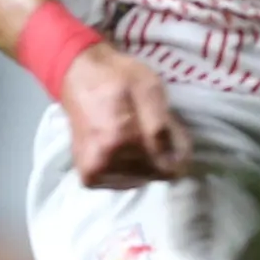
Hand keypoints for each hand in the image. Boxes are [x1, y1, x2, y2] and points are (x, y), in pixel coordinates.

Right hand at [61, 45, 194, 189]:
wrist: (79, 76)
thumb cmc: (118, 78)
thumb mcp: (151, 89)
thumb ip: (165, 126)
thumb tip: (178, 160)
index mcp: (121, 137)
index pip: (168, 167)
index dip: (179, 152)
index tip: (175, 134)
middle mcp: (104, 160)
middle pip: (154, 175)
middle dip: (162, 155)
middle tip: (152, 129)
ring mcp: (94, 172)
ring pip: (140, 180)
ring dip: (146, 162)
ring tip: (136, 136)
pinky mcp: (88, 178)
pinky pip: (124, 183)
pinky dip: (130, 169)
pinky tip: (124, 148)